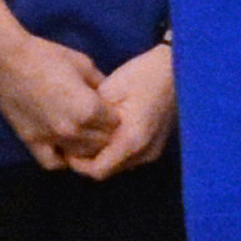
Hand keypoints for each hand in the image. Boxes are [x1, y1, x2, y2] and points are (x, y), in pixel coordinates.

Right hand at [0, 26, 114, 168]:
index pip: (116, 124)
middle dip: (103, 132)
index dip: (113, 115)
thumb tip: (110, 96)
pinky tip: (64, 148)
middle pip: (102, 143)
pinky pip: (53, 163)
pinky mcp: (31, 142)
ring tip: (83, 133)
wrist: (6, 59)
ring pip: (81, 156)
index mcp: (89, 109)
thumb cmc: (46, 55)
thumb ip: (100, 85)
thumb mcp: (83, 64)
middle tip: (97, 121)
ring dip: (86, 146)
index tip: (108, 108)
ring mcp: (51, 139)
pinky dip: (62, 159)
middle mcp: (73, 130)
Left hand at [69, 42, 179, 179]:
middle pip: (107, 171)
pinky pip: (128, 158)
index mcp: (132, 140)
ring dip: (101, 156)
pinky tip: (106, 134)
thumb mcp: (108, 92)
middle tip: (73, 142)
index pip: (97, 170)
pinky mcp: (155, 148)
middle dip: (88, 160)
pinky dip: (114, 151)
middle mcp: (144, 153)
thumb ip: (91, 117)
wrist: (174, 69)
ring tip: (89, 136)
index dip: (77, 164)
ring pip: (117, 166)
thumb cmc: (140, 75)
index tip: (67, 148)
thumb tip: (73, 132)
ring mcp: (152, 152)